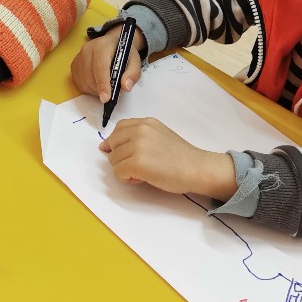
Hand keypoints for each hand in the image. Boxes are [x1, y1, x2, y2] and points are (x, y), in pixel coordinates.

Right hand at [71, 25, 145, 100]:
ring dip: (94, 91)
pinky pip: (78, 83)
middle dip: (100, 90)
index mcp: (102, 46)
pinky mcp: (74, 65)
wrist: (113, 42)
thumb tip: (125, 87)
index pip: (100, 67)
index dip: (103, 84)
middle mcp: (87, 50)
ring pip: (83, 82)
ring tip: (106, 87)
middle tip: (112, 93)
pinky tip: (97, 84)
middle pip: (90, 77)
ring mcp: (78, 57)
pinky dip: (88, 89)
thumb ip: (133, 74)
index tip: (106, 98)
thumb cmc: (123, 52)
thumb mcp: (135, 61)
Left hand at [99, 118, 234, 198]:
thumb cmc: (180, 157)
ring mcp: (137, 146)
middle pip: (112, 144)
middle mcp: (140, 130)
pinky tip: (142, 178)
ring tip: (143, 172)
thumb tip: (106, 146)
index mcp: (145, 123)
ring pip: (113, 160)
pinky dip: (127, 179)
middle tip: (137, 165)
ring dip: (124, 169)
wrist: (196, 168)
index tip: (124, 154)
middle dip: (120, 157)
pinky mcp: (137, 163)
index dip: (117, 143)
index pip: (118, 129)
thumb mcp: (158, 135)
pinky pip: (118, 173)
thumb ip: (137, 136)